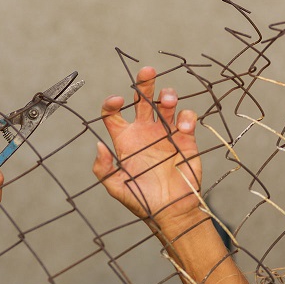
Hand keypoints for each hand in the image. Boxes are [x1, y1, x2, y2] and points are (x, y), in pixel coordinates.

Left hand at [93, 67, 202, 230]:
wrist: (170, 213)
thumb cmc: (141, 201)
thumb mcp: (115, 187)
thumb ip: (103, 168)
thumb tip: (98, 145)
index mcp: (124, 139)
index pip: (113, 114)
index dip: (112, 103)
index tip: (117, 100)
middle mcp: (144, 132)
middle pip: (142, 100)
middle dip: (144, 83)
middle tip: (147, 70)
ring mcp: (165, 133)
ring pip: (166, 104)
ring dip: (167, 96)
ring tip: (167, 99)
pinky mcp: (186, 139)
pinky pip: (186, 120)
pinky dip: (187, 117)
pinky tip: (183, 125)